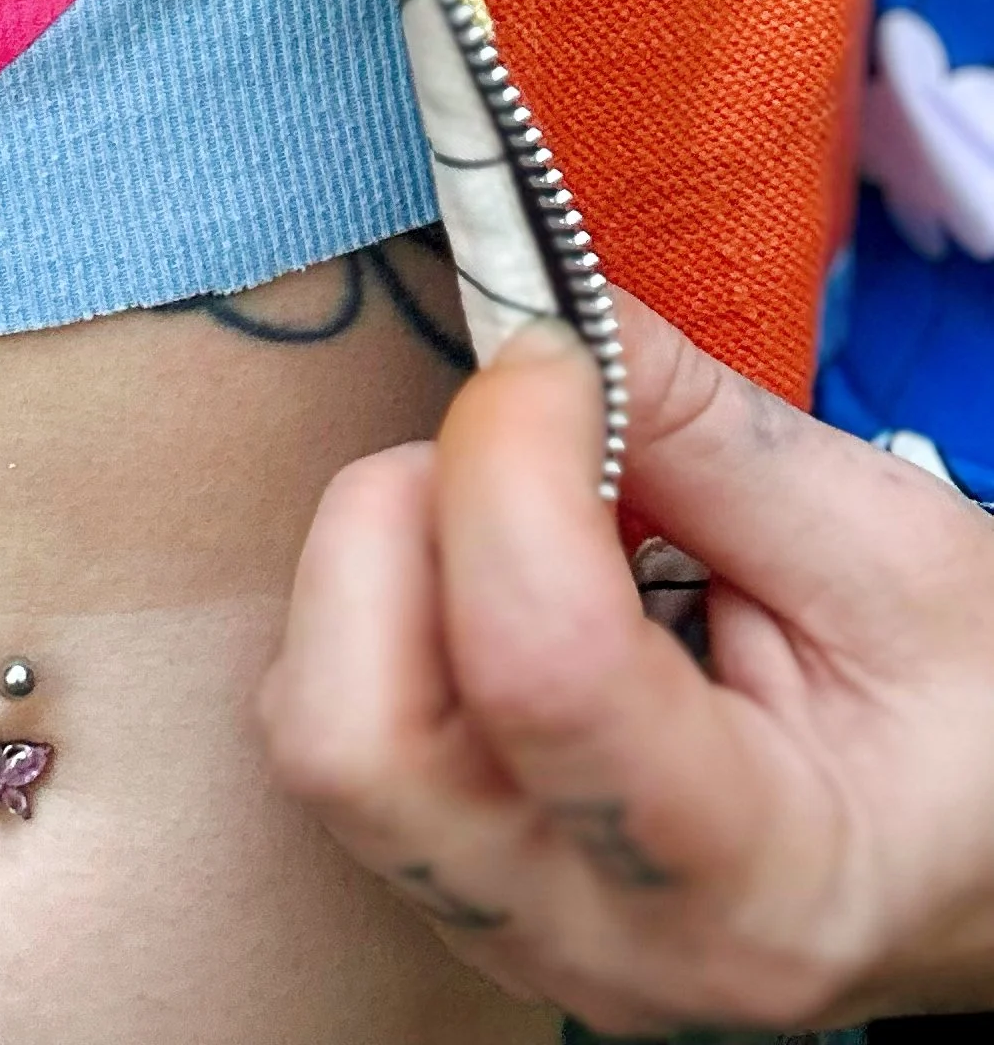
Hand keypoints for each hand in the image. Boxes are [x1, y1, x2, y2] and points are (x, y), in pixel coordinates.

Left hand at [261, 288, 993, 1033]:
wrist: (986, 855)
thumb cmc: (970, 713)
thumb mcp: (887, 548)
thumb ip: (697, 425)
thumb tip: (538, 300)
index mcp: (753, 876)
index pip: (535, 667)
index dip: (509, 464)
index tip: (555, 356)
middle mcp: (601, 944)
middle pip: (353, 741)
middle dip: (394, 526)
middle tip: (511, 442)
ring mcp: (512, 938)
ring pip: (317, 736)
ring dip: (381, 565)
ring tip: (521, 511)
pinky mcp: (459, 895)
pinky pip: (340, 735)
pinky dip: (381, 612)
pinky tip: (504, 577)